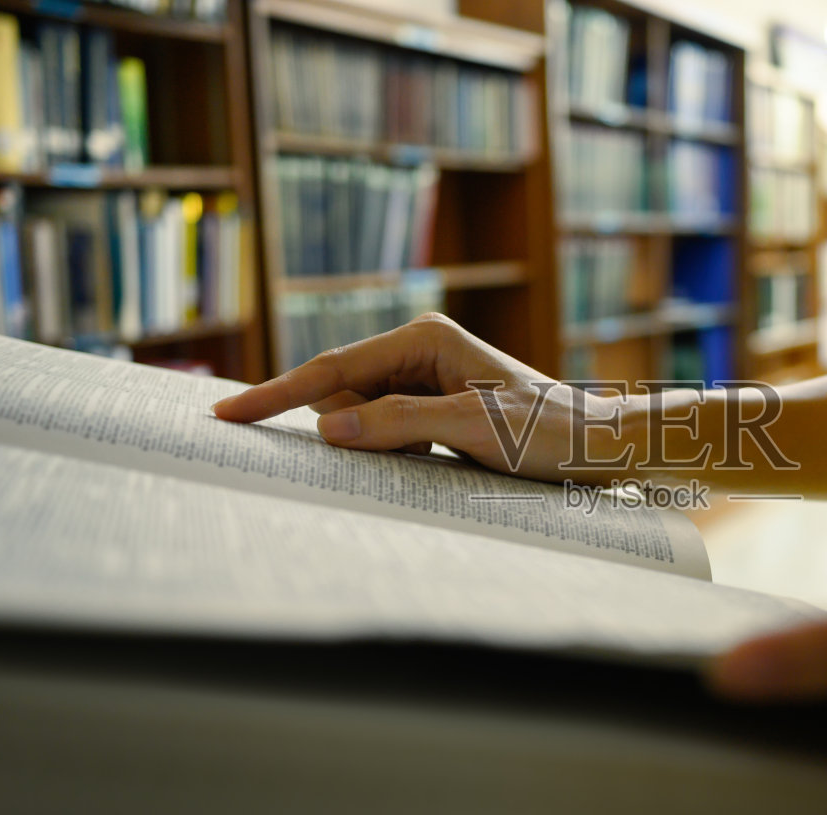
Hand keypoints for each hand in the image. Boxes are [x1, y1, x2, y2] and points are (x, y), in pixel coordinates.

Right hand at [213, 314, 632, 484]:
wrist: (598, 448)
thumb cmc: (547, 433)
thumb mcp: (474, 430)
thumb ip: (399, 424)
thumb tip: (329, 428)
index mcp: (424, 338)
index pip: (332, 369)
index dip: (276, 395)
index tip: (227, 416)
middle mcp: (418, 351)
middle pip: (343, 396)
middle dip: (350, 432)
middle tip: (411, 454)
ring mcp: (425, 381)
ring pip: (362, 420)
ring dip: (379, 448)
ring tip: (439, 457)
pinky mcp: (433, 410)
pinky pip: (387, 434)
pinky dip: (395, 455)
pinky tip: (436, 464)